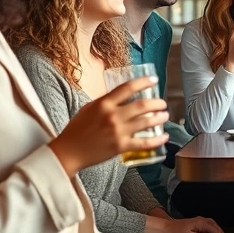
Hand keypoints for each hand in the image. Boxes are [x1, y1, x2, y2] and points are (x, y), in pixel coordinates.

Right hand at [49, 76, 169, 177]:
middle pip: (142, 105)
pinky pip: (144, 143)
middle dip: (157, 103)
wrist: (68, 152)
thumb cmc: (77, 129)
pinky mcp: (120, 146)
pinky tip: (164, 137)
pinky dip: (157, 140)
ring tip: (165, 116)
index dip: (143, 82)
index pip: (128, 88)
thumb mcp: (89, 108)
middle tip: (163, 104)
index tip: (154, 80)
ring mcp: (118, 131)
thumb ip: (106, 102)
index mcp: (104, 103)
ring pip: (146, 122)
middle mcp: (112, 115)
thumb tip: (123, 96)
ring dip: (160, 118)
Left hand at [161, 216, 227, 232]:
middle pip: (215, 226)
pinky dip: (212, 231)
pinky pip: (208, 226)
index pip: (214, 229)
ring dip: (217, 232)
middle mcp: (201, 220)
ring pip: (212, 225)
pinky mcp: (196, 223)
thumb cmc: (175, 232)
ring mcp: (199, 221)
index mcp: (200, 222)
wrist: (166, 227)